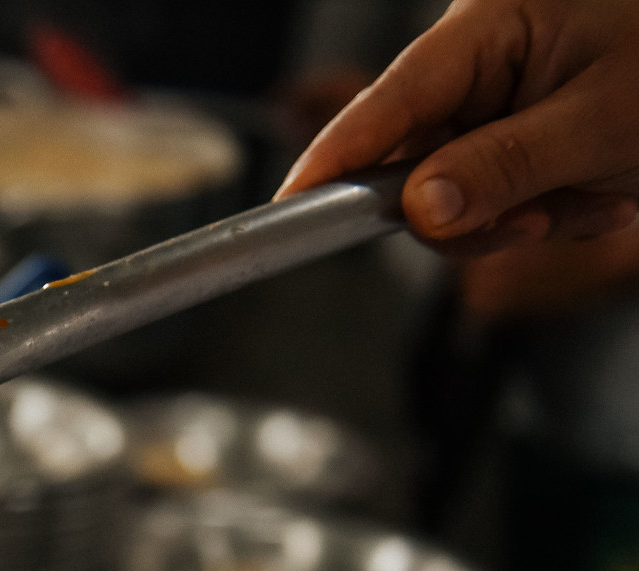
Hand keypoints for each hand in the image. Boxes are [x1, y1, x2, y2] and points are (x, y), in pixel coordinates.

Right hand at [280, 0, 638, 252]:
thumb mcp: (603, 123)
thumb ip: (503, 169)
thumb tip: (422, 210)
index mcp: (488, 30)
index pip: (385, 106)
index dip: (332, 162)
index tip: (287, 213)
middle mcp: (485, 62)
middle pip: (414, 163)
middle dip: (468, 211)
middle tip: (536, 220)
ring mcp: (506, 97)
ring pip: (459, 192)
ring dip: (519, 217)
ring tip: (587, 199)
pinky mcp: (528, 131)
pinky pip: (503, 195)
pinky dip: (551, 209)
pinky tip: (599, 192)